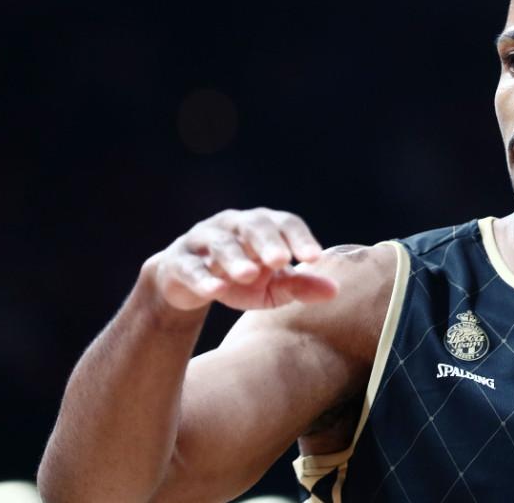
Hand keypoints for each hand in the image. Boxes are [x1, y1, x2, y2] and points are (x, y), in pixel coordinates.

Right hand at [148, 208, 339, 310]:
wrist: (187, 284)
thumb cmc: (241, 281)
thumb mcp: (272, 287)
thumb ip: (300, 286)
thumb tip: (336, 291)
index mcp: (262, 226)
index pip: (284, 223)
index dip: (299, 237)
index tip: (314, 257)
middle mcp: (233, 225)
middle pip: (253, 225)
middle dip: (268, 242)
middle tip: (282, 260)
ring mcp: (203, 239)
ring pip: (220, 243)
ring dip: (236, 258)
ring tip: (249, 274)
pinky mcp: (178, 261)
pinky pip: (189, 266)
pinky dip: (202, 277)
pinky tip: (215, 289)